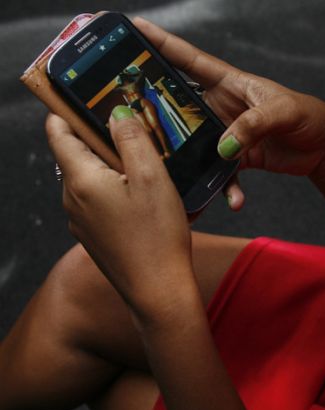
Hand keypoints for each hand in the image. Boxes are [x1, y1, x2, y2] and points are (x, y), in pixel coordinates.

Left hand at [46, 107, 192, 313]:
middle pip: (75, 154)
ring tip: (142, 162)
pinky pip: (96, 200)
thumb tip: (116, 112)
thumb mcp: (151, 178)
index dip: (66, 109)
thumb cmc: (157, 236)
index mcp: (81, 180)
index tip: (81, 94)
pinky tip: (141, 194)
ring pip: (88, 177)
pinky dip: (113, 187)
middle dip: (98, 137)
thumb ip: (132, 139)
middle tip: (130, 127)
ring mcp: (81, 220)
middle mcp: (72, 200)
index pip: (58, 132)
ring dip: (109, 164)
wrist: (158, 291)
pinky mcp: (93, 235)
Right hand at [133, 17, 324, 209]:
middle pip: (180, 105)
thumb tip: (224, 147)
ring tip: (177, 179)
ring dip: (188, 162)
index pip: (189, 60)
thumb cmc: (308, 116)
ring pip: (195, 144)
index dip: (161, 44)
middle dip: (156, 111)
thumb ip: (253, 124)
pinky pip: (221, 173)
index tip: (133, 30)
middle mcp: (221, 106)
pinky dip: (225, 188)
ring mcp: (226, 133)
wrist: (324, 147)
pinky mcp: (236, 157)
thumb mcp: (283, 112)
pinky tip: (235, 200)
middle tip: (131, 120)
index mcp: (230, 82)